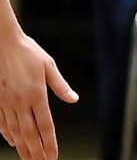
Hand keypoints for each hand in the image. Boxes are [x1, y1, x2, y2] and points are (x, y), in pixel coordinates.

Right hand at [0, 29, 74, 159]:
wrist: (3, 44)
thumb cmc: (29, 53)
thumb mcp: (49, 66)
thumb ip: (61, 86)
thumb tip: (74, 99)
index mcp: (36, 94)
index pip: (45, 125)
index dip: (49, 142)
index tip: (53, 155)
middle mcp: (20, 102)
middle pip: (29, 133)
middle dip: (36, 151)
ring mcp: (6, 103)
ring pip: (15, 131)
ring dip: (23, 147)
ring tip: (29, 159)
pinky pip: (2, 123)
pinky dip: (8, 135)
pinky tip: (13, 143)